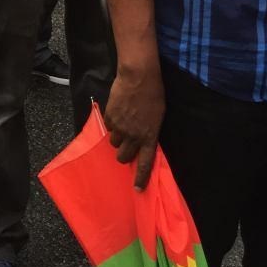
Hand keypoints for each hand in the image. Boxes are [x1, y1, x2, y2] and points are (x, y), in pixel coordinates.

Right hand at [103, 63, 164, 189]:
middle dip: (124, 153)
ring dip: (117, 136)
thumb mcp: (158, 116)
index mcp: (149, 137)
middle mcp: (133, 136)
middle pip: (123, 156)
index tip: (137, 190)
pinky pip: (108, 126)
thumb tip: (143, 140)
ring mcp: (120, 127)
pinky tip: (118, 111)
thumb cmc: (154, 94)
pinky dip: (112, 123)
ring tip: (123, 123)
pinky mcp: (110, 116)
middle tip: (126, 144)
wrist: (139, 76)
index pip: (144, 164)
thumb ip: (150, 131)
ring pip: (114, 142)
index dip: (140, 178)